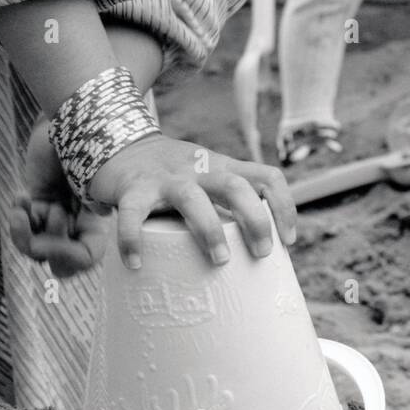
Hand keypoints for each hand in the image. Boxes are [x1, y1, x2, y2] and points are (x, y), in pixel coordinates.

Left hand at [9, 113, 110, 276]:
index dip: (70, 255)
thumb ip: (99, 200)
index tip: (57, 236)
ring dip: (26, 233)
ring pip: (35, 248)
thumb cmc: (91, 140)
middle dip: (45, 249)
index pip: (86, 256)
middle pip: (59, 261)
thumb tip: (101, 219)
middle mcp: (75, 224)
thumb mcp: (97, 172)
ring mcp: (53, 216)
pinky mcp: (34, 205)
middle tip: (45, 218)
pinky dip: (19, 215)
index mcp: (96, 222)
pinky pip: (23, 225)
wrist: (71, 115)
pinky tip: (22, 197)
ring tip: (24, 207)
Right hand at [89, 133, 296, 270]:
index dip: (284, 205)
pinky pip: (133, 214)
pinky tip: (135, 265)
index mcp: (221, 167)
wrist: (121, 145)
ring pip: (192, 198)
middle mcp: (198, 169)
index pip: (265, 176)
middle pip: (235, 186)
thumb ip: (224, 202)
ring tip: (219, 261)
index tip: (288, 240)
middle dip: (255, 219)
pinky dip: (133, 239)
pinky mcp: (133, 188)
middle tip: (261, 253)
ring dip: (209, 229)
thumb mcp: (205, 176)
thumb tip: (251, 256)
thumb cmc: (170, 175)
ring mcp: (165, 178)